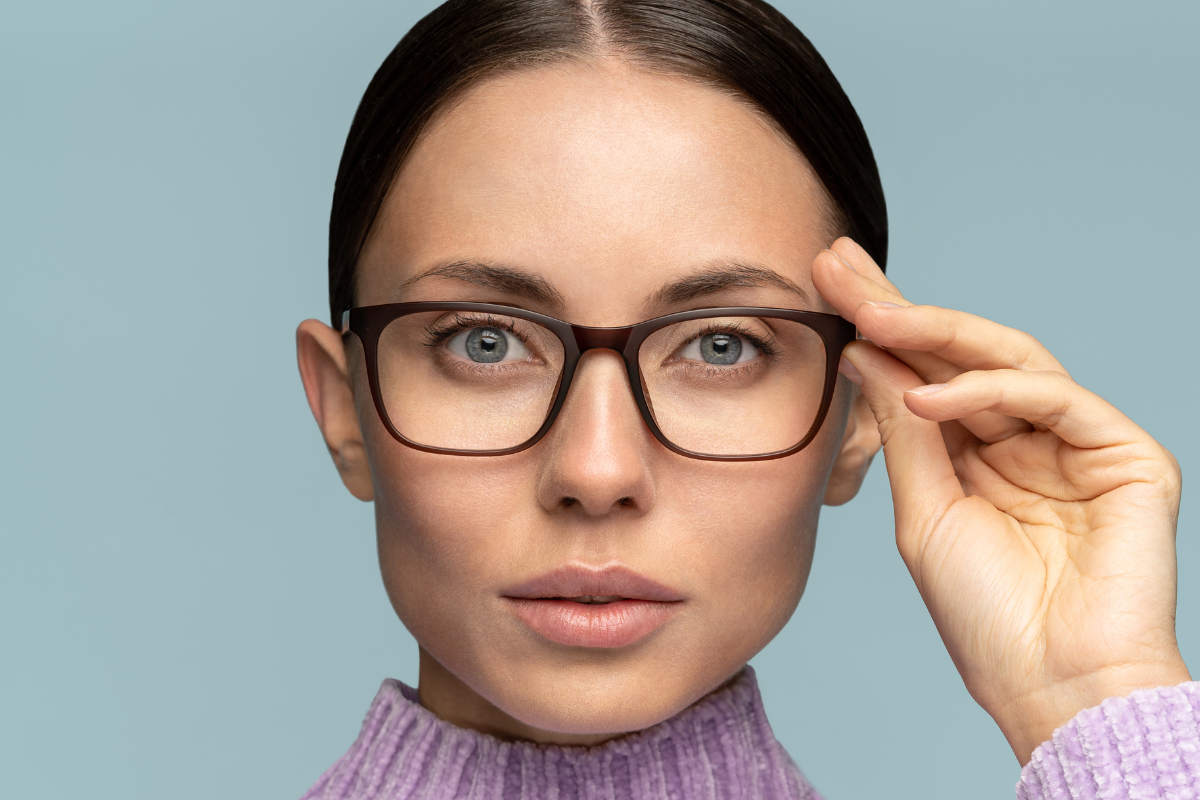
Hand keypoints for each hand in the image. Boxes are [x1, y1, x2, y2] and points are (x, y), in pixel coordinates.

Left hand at [812, 238, 1188, 763]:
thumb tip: (864, 352)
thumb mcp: (925, 510)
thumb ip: (902, 430)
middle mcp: (1025, 438)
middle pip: (960, 352)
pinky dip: (990, 391)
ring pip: (1007, 359)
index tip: (824, 280)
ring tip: (872, 316)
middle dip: (896, 306)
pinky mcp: (1124, 455)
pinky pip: (1053, 398)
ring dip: (936, 333)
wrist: (1051, 686)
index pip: (925, 372)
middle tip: (838, 265)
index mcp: (977, 454)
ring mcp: (1076, 442)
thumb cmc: (985, 614)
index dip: (878, 325)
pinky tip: (929, 397)